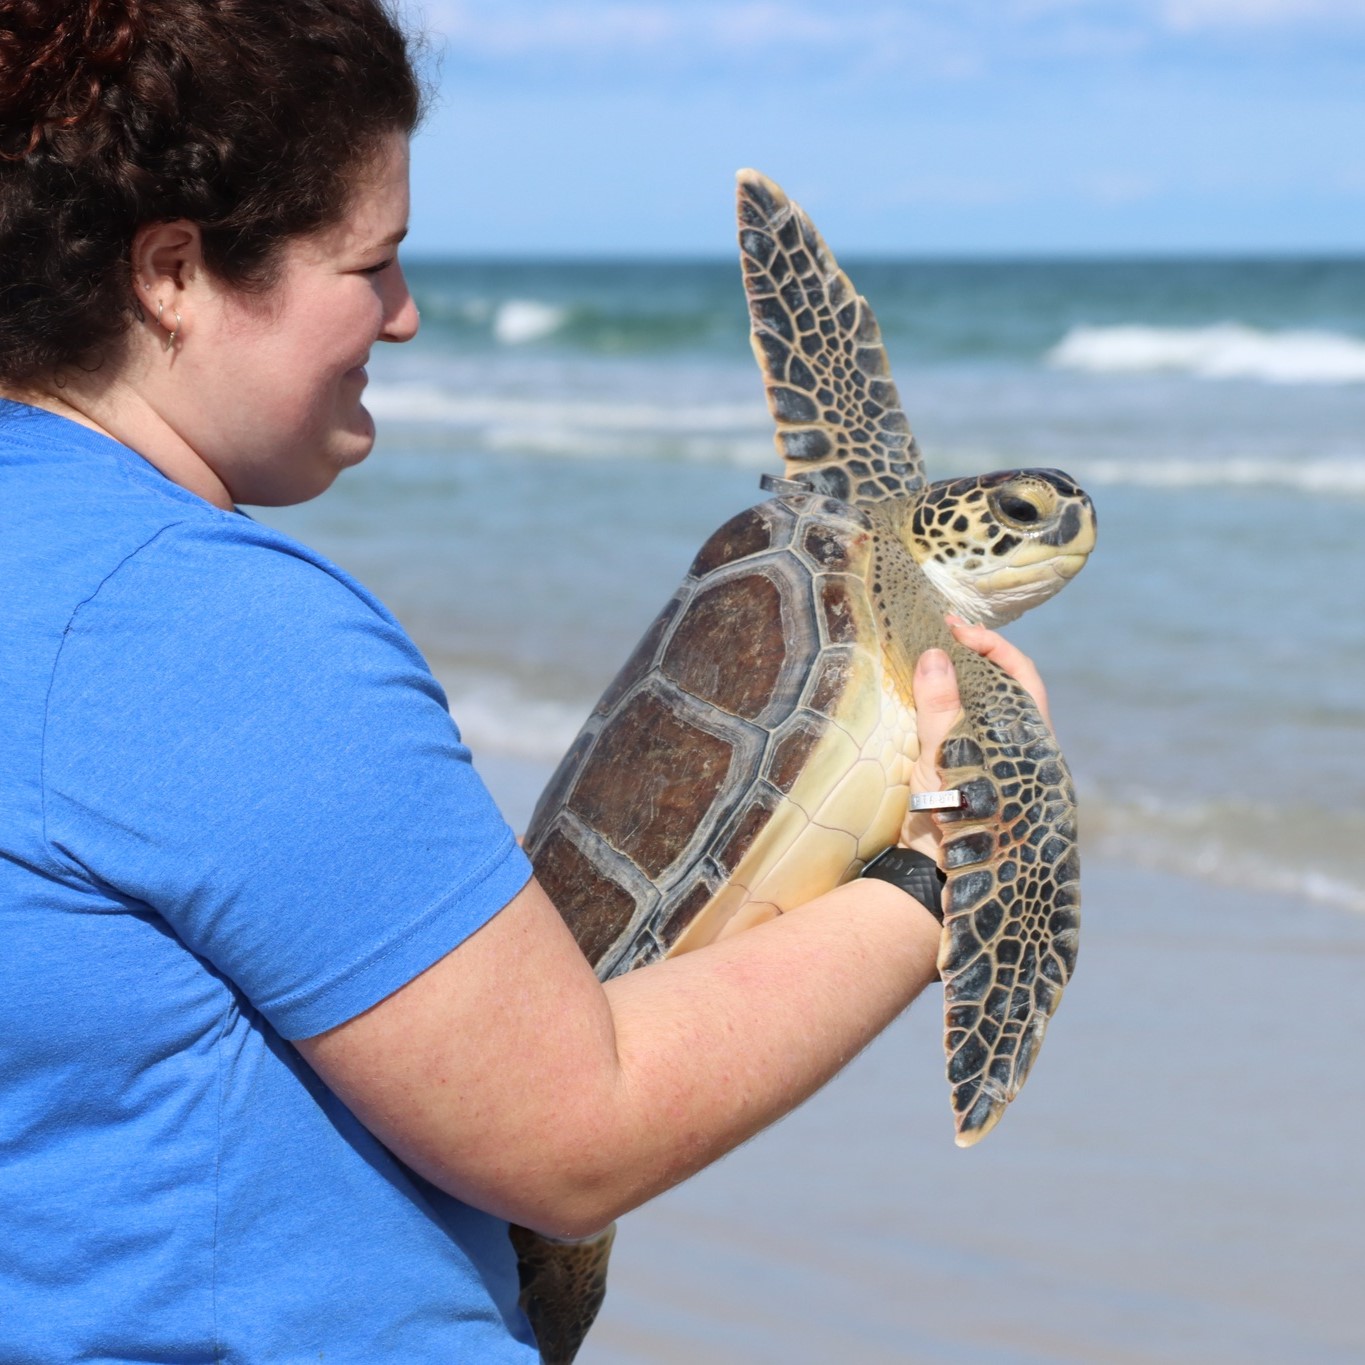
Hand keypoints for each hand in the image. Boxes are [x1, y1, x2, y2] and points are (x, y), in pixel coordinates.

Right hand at [897, 615, 1051, 856]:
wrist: (936, 876)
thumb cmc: (954, 816)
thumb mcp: (942, 756)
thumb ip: (940, 705)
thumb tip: (937, 654)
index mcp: (1030, 740)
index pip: (1021, 674)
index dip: (992, 645)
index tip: (954, 629)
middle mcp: (1022, 747)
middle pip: (1007, 686)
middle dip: (976, 656)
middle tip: (941, 634)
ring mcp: (998, 761)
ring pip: (987, 707)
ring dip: (962, 680)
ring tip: (931, 658)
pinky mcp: (972, 774)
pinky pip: (967, 727)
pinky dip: (949, 705)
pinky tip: (926, 698)